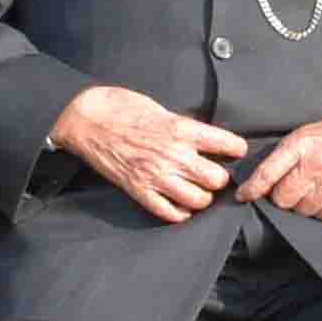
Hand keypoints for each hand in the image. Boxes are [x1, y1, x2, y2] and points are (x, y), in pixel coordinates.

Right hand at [50, 87, 251, 225]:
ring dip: (202, 196)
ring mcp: (155, 176)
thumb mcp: (160, 109)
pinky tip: (180, 204)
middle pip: (217, 179)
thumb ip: (183, 127)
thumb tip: (204, 139)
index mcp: (180, 129)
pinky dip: (180, 212)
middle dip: (219, 177)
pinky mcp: (139, 191)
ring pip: (199, 200)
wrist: (85, 119)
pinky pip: (170, 213)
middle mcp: (172, 155)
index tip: (235, 150)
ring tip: (197, 190)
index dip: (236, 149)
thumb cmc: (121, 107)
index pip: (227, 144)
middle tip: (214, 174)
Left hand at [235, 117, 321, 220]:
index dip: (252, 189)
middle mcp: (317, 164)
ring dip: (302, 205)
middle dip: (282, 197)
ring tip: (311, 189)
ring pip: (304, 211)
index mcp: (301, 146)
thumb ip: (281, 158)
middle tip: (290, 188)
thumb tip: (257, 184)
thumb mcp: (302, 136)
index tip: (243, 196)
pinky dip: (321, 209)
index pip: (268, 173)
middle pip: (284, 199)